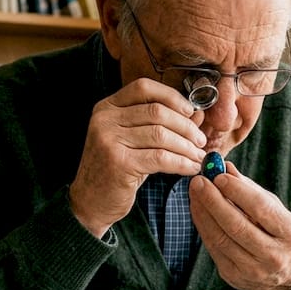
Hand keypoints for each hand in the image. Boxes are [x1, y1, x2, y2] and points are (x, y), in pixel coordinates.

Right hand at [69, 78, 206, 236]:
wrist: (90, 201)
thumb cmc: (115, 170)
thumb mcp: (133, 141)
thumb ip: (159, 124)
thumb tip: (196, 115)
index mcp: (107, 108)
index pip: (144, 87)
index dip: (171, 96)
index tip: (190, 111)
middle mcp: (105, 119)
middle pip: (157, 111)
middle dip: (185, 126)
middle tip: (200, 140)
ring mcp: (109, 140)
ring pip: (161, 135)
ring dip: (186, 147)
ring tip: (198, 156)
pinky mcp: (119, 162)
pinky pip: (160, 158)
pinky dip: (181, 163)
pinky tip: (190, 168)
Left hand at [189, 162, 290, 289]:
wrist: (283, 275)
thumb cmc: (277, 233)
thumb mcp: (273, 209)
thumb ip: (250, 190)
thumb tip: (225, 167)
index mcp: (290, 233)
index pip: (261, 209)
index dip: (238, 191)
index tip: (219, 175)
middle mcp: (273, 254)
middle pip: (237, 225)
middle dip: (214, 200)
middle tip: (199, 181)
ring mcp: (252, 269)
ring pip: (221, 237)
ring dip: (203, 212)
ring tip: (194, 192)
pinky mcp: (232, 275)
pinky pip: (212, 247)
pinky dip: (202, 225)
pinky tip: (197, 209)